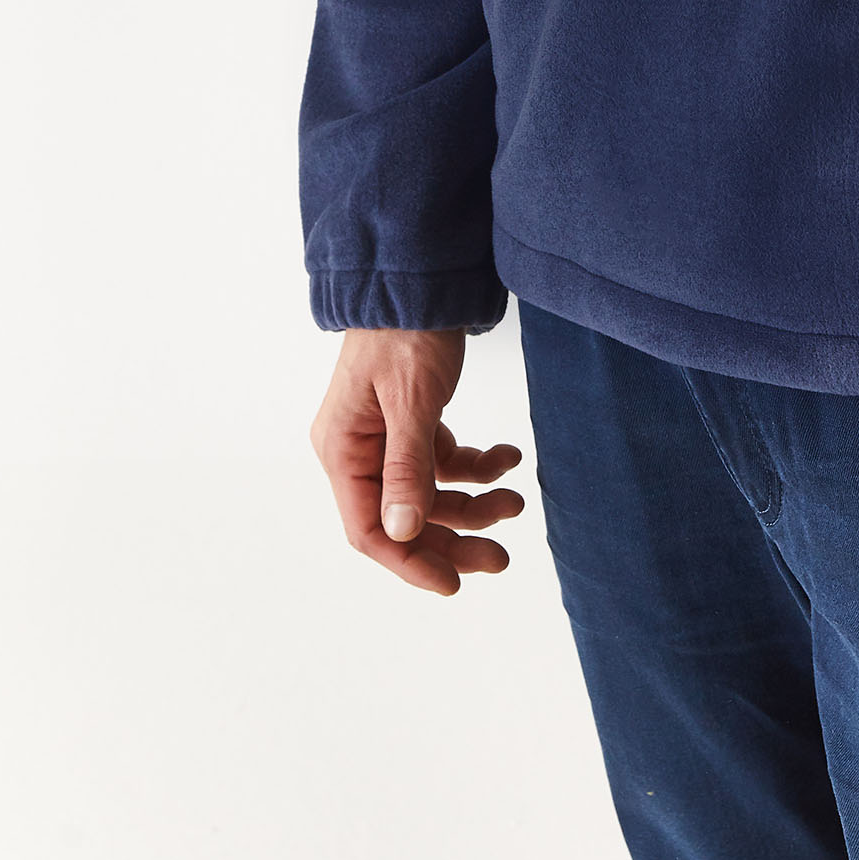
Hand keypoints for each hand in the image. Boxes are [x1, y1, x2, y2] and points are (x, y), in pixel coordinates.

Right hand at [310, 327, 524, 597]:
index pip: (370, 529)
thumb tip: (403, 532)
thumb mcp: (411, 399)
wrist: (421, 275)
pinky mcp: (413, 420)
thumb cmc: (406, 329)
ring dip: (474, 501)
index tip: (453, 584)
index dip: (411, 561)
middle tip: (501, 555)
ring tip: (516, 501)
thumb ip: (407, 467)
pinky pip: (445, 460)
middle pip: (404, 517)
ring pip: (430, 493)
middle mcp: (359, 449)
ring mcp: (386, 436)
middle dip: (454, 537)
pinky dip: (478, 463)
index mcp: (343, 450)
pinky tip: (509, 456)